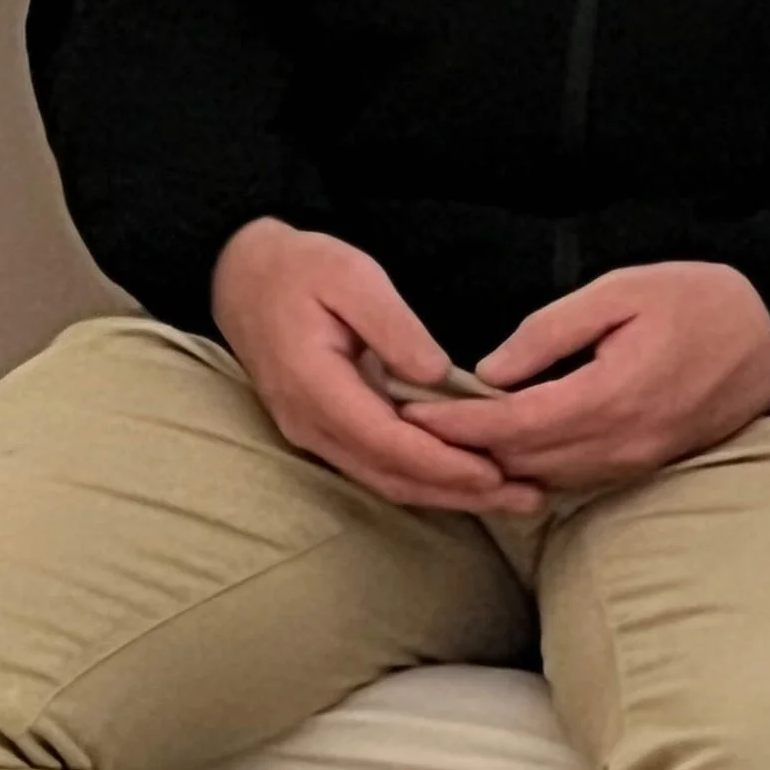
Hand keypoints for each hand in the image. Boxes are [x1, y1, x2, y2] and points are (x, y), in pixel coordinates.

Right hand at [211, 220, 544, 513]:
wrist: (243, 279)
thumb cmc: (301, 270)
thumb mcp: (352, 277)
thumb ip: (393, 327)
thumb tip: (438, 375)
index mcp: (316, 386)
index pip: (387, 442)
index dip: (443, 464)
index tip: (495, 473)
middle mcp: (310, 424)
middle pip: (391, 476)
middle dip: (459, 493)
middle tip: (526, 499)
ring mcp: (312, 434)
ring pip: (385, 480)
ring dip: (446, 494)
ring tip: (508, 497)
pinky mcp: (323, 433)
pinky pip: (376, 468)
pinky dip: (424, 478)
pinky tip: (464, 479)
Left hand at [415, 261, 769, 491]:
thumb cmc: (698, 300)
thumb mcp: (620, 292)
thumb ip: (550, 332)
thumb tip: (491, 371)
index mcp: (611, 395)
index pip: (512, 424)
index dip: (456, 424)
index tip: (411, 412)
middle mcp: (622, 442)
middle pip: (520, 461)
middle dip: (461, 448)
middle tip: (410, 428)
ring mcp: (636, 462)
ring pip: (544, 478)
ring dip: (493, 464)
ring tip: (444, 441)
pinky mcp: (645, 467)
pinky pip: (575, 479)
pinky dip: (532, 468)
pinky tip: (503, 449)